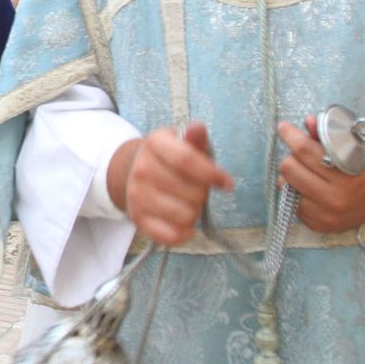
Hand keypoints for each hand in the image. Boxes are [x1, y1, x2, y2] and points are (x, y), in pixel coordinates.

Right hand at [110, 123, 234, 246]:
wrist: (137, 173)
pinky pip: (170, 236)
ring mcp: (136, 196)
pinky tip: (186, 225)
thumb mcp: (184, 144)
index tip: (228, 183)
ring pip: (184, 215)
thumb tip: (197, 127)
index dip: (212, 174)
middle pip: (191, 192)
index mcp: (154, 143)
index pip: (186, 160)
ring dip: (195, 213)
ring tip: (189, 204)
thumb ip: (195, 140)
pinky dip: (185, 234)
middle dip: (203, 194)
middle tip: (198, 190)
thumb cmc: (170, 160)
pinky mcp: (138, 219)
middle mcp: (141, 169)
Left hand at [279, 118, 364, 232]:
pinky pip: (296, 206)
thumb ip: (328, 131)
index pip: (304, 151)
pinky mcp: (324, 226)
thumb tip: (306, 122)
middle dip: (292, 157)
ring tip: (308, 170)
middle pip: (290, 170)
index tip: (284, 127)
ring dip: (293, 176)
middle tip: (300, 153)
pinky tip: (313, 187)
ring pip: (288, 188)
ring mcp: (328, 216)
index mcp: (346, 175)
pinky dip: (300, 193)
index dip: (290, 135)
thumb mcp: (356, 140)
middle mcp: (336, 199)